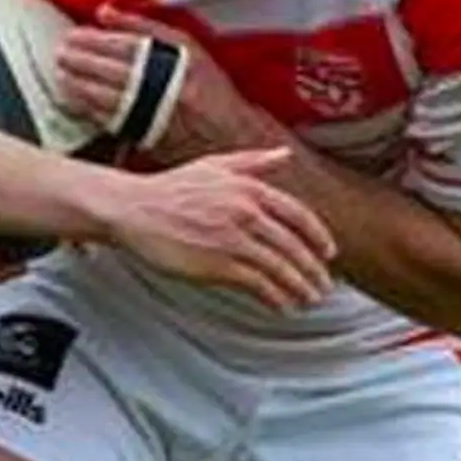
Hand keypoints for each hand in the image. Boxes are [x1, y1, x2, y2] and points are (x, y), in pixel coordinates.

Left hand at [57, 6, 265, 162]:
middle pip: (110, 70)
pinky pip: (110, 120)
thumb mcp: (186, 47)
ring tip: (62, 73)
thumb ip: (144, 26)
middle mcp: (164, 86)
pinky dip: (89, 108)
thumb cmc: (208, 86)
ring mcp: (153, 112)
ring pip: (106, 96)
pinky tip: (74, 99)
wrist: (230, 132)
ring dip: (78, 84)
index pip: (124, 45)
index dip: (94, 40)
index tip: (74, 35)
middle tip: (61, 53)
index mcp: (174, 60)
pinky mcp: (146, 135)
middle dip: (80, 60)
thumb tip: (105, 12)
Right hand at [92, 148, 335, 309]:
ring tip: (308, 299)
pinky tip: (281, 306)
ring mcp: (233, 240)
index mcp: (250, 189)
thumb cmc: (168, 188)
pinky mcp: (218, 265)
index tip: (328, 253)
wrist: (132, 209)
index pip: (299, 216)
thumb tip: (284, 155)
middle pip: (294, 247)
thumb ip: (253, 161)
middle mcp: (247, 214)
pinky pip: (258, 285)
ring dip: (300, 287)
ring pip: (280, 268)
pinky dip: (275, 298)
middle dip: (313, 270)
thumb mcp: (213, 165)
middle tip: (322, 285)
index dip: (318, 237)